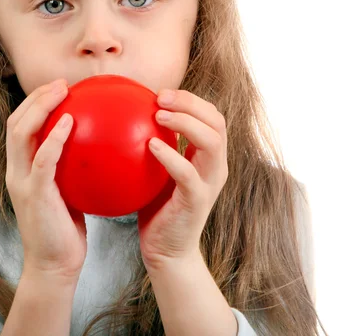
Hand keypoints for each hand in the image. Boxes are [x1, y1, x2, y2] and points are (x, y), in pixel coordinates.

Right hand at [5, 78, 86, 281]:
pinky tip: (70, 121)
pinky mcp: (34, 195)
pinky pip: (43, 159)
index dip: (34, 103)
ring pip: (21, 133)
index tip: (58, 88)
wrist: (54, 266)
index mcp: (22, 169)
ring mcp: (22, 182)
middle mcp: (16, 171)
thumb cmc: (64, 229)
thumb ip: (69, 168)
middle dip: (36, 97)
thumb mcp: (66, 191)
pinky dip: (54, 137)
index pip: (20, 126)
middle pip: (16, 122)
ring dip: (40, 107)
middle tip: (62, 83)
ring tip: (62, 91)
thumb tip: (95, 146)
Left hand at [137, 88, 228, 271]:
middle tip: (160, 97)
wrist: (166, 250)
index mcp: (208, 156)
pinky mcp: (197, 201)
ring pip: (211, 142)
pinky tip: (150, 145)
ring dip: (185, 123)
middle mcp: (215, 166)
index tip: (161, 93)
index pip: (211, 116)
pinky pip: (187, 173)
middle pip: (217, 121)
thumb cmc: (158, 206)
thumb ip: (154, 142)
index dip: (191, 99)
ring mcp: (209, 183)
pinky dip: (171, 155)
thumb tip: (126, 113)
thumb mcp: (157, 168)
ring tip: (158, 114)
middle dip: (190, 103)